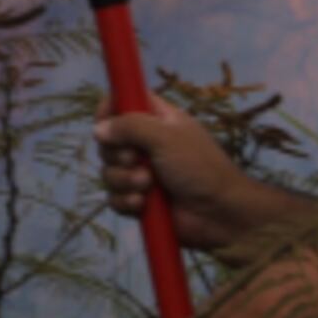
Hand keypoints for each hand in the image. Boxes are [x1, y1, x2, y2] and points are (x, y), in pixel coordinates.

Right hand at [94, 94, 257, 249]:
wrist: (219, 214)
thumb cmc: (200, 167)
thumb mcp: (165, 137)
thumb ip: (130, 126)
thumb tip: (98, 129)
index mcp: (157, 120)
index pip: (123, 103)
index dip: (109, 110)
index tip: (105, 122)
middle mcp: (146, 144)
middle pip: (109, 141)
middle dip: (117, 154)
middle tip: (136, 159)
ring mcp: (141, 173)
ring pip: (109, 172)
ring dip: (124, 180)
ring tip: (148, 185)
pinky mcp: (139, 200)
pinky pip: (114, 198)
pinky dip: (126, 201)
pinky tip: (143, 204)